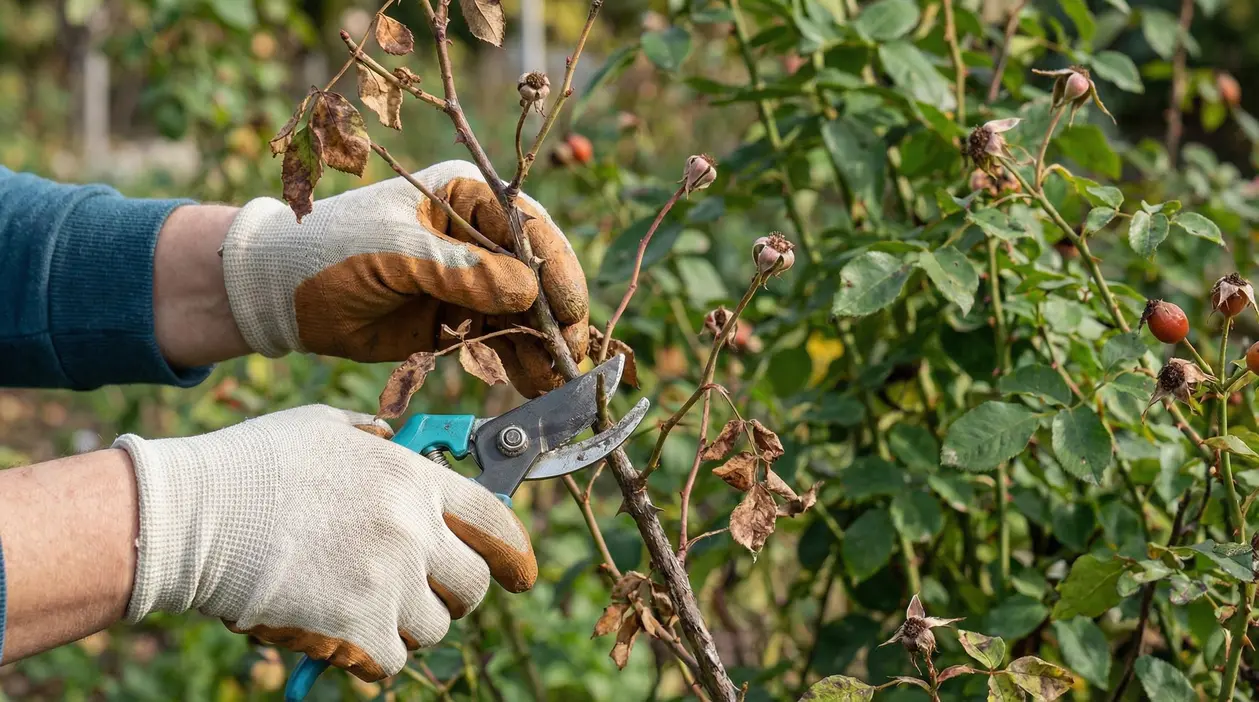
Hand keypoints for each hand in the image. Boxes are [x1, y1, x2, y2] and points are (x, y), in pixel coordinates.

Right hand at [114, 404, 535, 680]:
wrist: (194, 514)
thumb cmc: (252, 465)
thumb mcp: (325, 428)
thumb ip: (374, 440)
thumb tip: (396, 443)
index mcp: (414, 479)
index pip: (496, 520)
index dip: (514, 552)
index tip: (521, 572)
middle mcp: (414, 530)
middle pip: (473, 584)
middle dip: (455, 593)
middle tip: (425, 594)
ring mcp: (390, 581)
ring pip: (434, 627)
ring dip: (409, 624)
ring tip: (368, 607)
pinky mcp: (359, 627)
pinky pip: (394, 659)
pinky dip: (375, 654)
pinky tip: (345, 633)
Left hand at [222, 160, 588, 396]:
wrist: (279, 295)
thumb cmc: (331, 251)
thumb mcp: (396, 255)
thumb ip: (461, 273)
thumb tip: (528, 292)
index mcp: (467, 197)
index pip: (531, 231)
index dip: (556, 272)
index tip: (570, 312)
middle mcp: (478, 236)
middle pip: (537, 277)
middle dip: (557, 318)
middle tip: (571, 359)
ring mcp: (470, 281)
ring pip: (524, 314)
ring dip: (543, 348)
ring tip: (558, 385)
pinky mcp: (457, 321)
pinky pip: (500, 342)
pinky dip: (518, 364)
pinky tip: (536, 385)